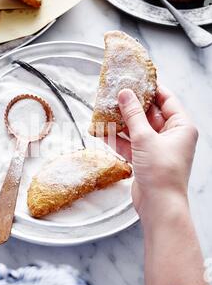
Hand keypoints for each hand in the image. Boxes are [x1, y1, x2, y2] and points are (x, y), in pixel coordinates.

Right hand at [116, 86, 197, 219]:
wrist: (159, 206)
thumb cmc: (162, 173)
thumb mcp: (145, 138)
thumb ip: (133, 115)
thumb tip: (125, 94)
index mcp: (181, 127)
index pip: (166, 99)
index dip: (150, 88)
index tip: (135, 79)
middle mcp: (171, 136)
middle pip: (149, 114)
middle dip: (131, 106)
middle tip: (114, 94)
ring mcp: (157, 148)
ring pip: (138, 129)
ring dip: (121, 123)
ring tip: (104, 111)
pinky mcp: (145, 159)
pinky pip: (131, 144)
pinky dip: (118, 139)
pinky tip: (103, 132)